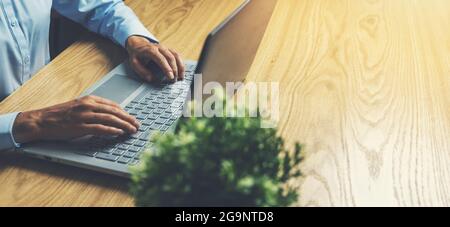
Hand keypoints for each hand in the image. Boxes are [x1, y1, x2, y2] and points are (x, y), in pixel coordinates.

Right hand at [12, 96, 139, 143]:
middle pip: (114, 112)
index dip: (125, 112)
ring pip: (110, 120)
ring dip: (124, 125)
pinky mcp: (80, 127)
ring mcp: (84, 116)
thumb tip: (109, 115)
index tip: (132, 118)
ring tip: (132, 130)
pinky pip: (100, 129)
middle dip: (128, 119)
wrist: (41, 120)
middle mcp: (88, 106)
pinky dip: (111, 131)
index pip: (113, 105)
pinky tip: (119, 133)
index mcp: (89, 99)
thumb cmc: (59, 115)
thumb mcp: (78, 106)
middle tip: (137, 125)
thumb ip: (93, 108)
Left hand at [126, 36, 184, 81]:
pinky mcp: (169, 49)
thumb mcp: (134, 63)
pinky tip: (181, 72)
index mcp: (150, 50)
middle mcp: (160, 47)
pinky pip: (177, 55)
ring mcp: (165, 48)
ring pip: (176, 56)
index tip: (170, 77)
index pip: (161, 59)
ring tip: (181, 77)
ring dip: (180, 67)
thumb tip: (151, 78)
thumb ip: (141, 71)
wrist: (138, 44)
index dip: (167, 68)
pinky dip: (181, 64)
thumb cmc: (137, 55)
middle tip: (174, 81)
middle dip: (174, 70)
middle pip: (170, 58)